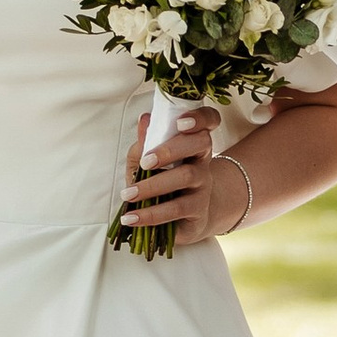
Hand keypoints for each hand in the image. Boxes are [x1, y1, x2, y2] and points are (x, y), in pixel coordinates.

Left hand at [120, 106, 248, 249]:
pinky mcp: (199, 211)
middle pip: (200, 144)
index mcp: (192, 142)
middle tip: (145, 162)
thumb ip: (145, 143)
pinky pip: (177, 209)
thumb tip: (145, 119)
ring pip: (187, 177)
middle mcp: (203, 161)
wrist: (185, 219)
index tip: (180, 122)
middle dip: (171, 149)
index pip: (208, 120)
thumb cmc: (163, 183)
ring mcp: (203, 186)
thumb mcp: (148, 161)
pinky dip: (150, 214)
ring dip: (152, 185)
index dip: (200, 117)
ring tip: (128, 195)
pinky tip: (131, 218)